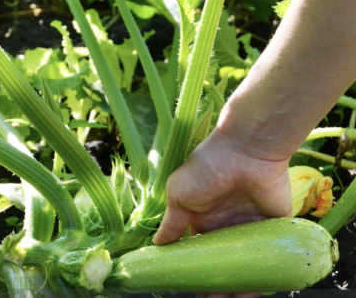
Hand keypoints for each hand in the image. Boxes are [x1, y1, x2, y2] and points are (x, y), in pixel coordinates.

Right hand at [152, 130, 292, 297]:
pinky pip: (270, 253)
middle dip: (218, 282)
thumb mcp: (179, 194)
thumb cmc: (206, 168)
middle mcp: (226, 225)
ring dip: (240, 282)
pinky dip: (264, 272)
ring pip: (246, 262)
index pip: (199, 251)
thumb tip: (157, 245)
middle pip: (223, 261)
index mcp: (203, 218)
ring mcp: (251, 226)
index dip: (195, 270)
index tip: (191, 288)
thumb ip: (172, 222)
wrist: (246, 149)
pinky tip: (255, 289)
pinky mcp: (274, 225)